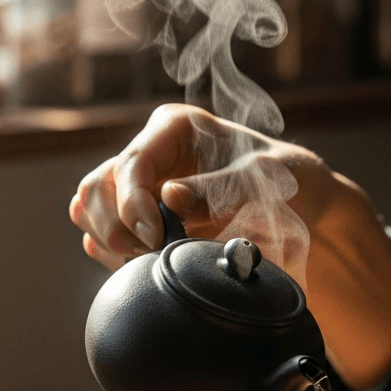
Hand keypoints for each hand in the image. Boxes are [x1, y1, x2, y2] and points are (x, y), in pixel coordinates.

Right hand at [69, 103, 390, 390]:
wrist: (300, 207)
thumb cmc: (284, 182)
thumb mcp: (260, 181)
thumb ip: (216, 190)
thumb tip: (169, 196)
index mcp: (174, 128)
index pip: (132, 164)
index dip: (134, 204)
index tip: (154, 238)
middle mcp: (151, 152)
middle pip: (99, 186)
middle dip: (115, 225)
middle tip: (145, 253)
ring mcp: (141, 185)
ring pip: (90, 207)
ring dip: (107, 238)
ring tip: (143, 259)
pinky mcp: (140, 216)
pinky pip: (102, 232)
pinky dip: (111, 251)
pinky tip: (139, 262)